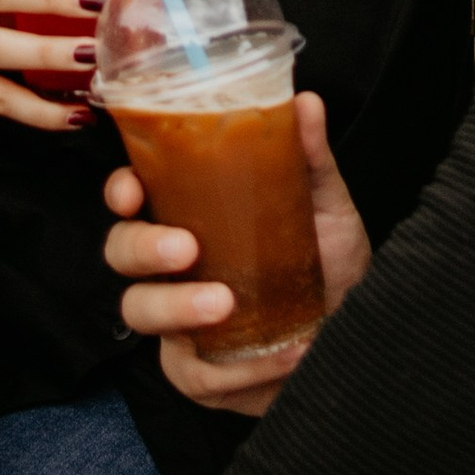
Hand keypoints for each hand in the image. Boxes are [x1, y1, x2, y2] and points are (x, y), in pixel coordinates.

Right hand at [104, 89, 370, 416]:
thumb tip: (306, 101)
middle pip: (120, 252)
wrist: (354, 331)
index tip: (132, 191)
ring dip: (179, 307)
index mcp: (189, 214)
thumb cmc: (327, 261)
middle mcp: (171, 266)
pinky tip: (284, 353)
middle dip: (143, 248)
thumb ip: (309, 158)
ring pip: (140, 312)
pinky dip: (240, 366)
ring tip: (229, 304)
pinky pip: (194, 373)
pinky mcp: (196, 372)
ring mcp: (177, 321)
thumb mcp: (323, 204)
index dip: (120, 191)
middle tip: (187, 249)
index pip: (132, 196)